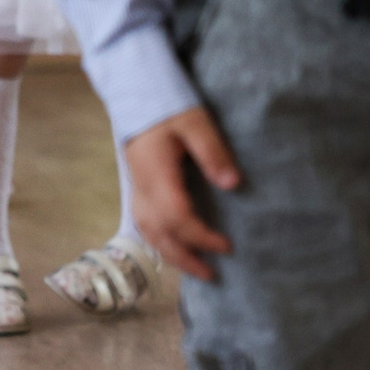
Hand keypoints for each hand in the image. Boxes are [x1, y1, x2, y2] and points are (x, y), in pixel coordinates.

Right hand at [123, 106, 240, 280]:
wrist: (136, 94)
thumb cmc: (168, 106)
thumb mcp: (196, 122)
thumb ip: (213, 153)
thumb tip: (233, 185)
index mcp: (157, 174)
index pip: (177, 217)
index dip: (201, 237)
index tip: (226, 246)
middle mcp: (142, 188)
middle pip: (159, 234)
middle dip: (185, 258)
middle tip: (212, 275)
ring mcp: (136, 188)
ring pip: (148, 232)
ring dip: (170, 254)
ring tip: (193, 268)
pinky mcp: (137, 187)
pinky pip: (144, 224)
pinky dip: (158, 241)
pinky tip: (172, 248)